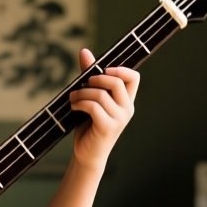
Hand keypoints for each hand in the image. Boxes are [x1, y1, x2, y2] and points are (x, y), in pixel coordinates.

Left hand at [67, 48, 138, 169]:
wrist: (87, 154)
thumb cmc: (89, 125)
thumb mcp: (90, 98)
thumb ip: (89, 76)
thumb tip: (84, 51)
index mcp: (126, 100)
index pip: (134, 77)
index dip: (119, 69)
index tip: (102, 70)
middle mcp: (127, 109)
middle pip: (117, 81)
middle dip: (96, 78)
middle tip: (83, 84)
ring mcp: (119, 119)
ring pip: (100, 94)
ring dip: (82, 93)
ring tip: (73, 98)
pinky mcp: (108, 127)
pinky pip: (94, 106)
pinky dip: (80, 103)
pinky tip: (74, 107)